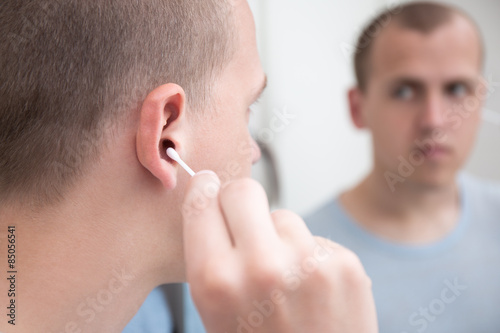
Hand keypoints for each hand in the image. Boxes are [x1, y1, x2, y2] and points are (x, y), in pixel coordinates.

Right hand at [182, 171, 377, 332]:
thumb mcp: (214, 312)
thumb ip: (209, 256)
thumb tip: (210, 196)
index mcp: (216, 280)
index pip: (202, 200)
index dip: (205, 191)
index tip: (209, 187)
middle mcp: (262, 266)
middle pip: (244, 190)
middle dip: (240, 202)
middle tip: (245, 223)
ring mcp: (308, 263)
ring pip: (283, 216)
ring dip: (279, 237)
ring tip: (284, 278)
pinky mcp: (344, 264)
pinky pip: (313, 238)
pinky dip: (308, 256)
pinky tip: (311, 289)